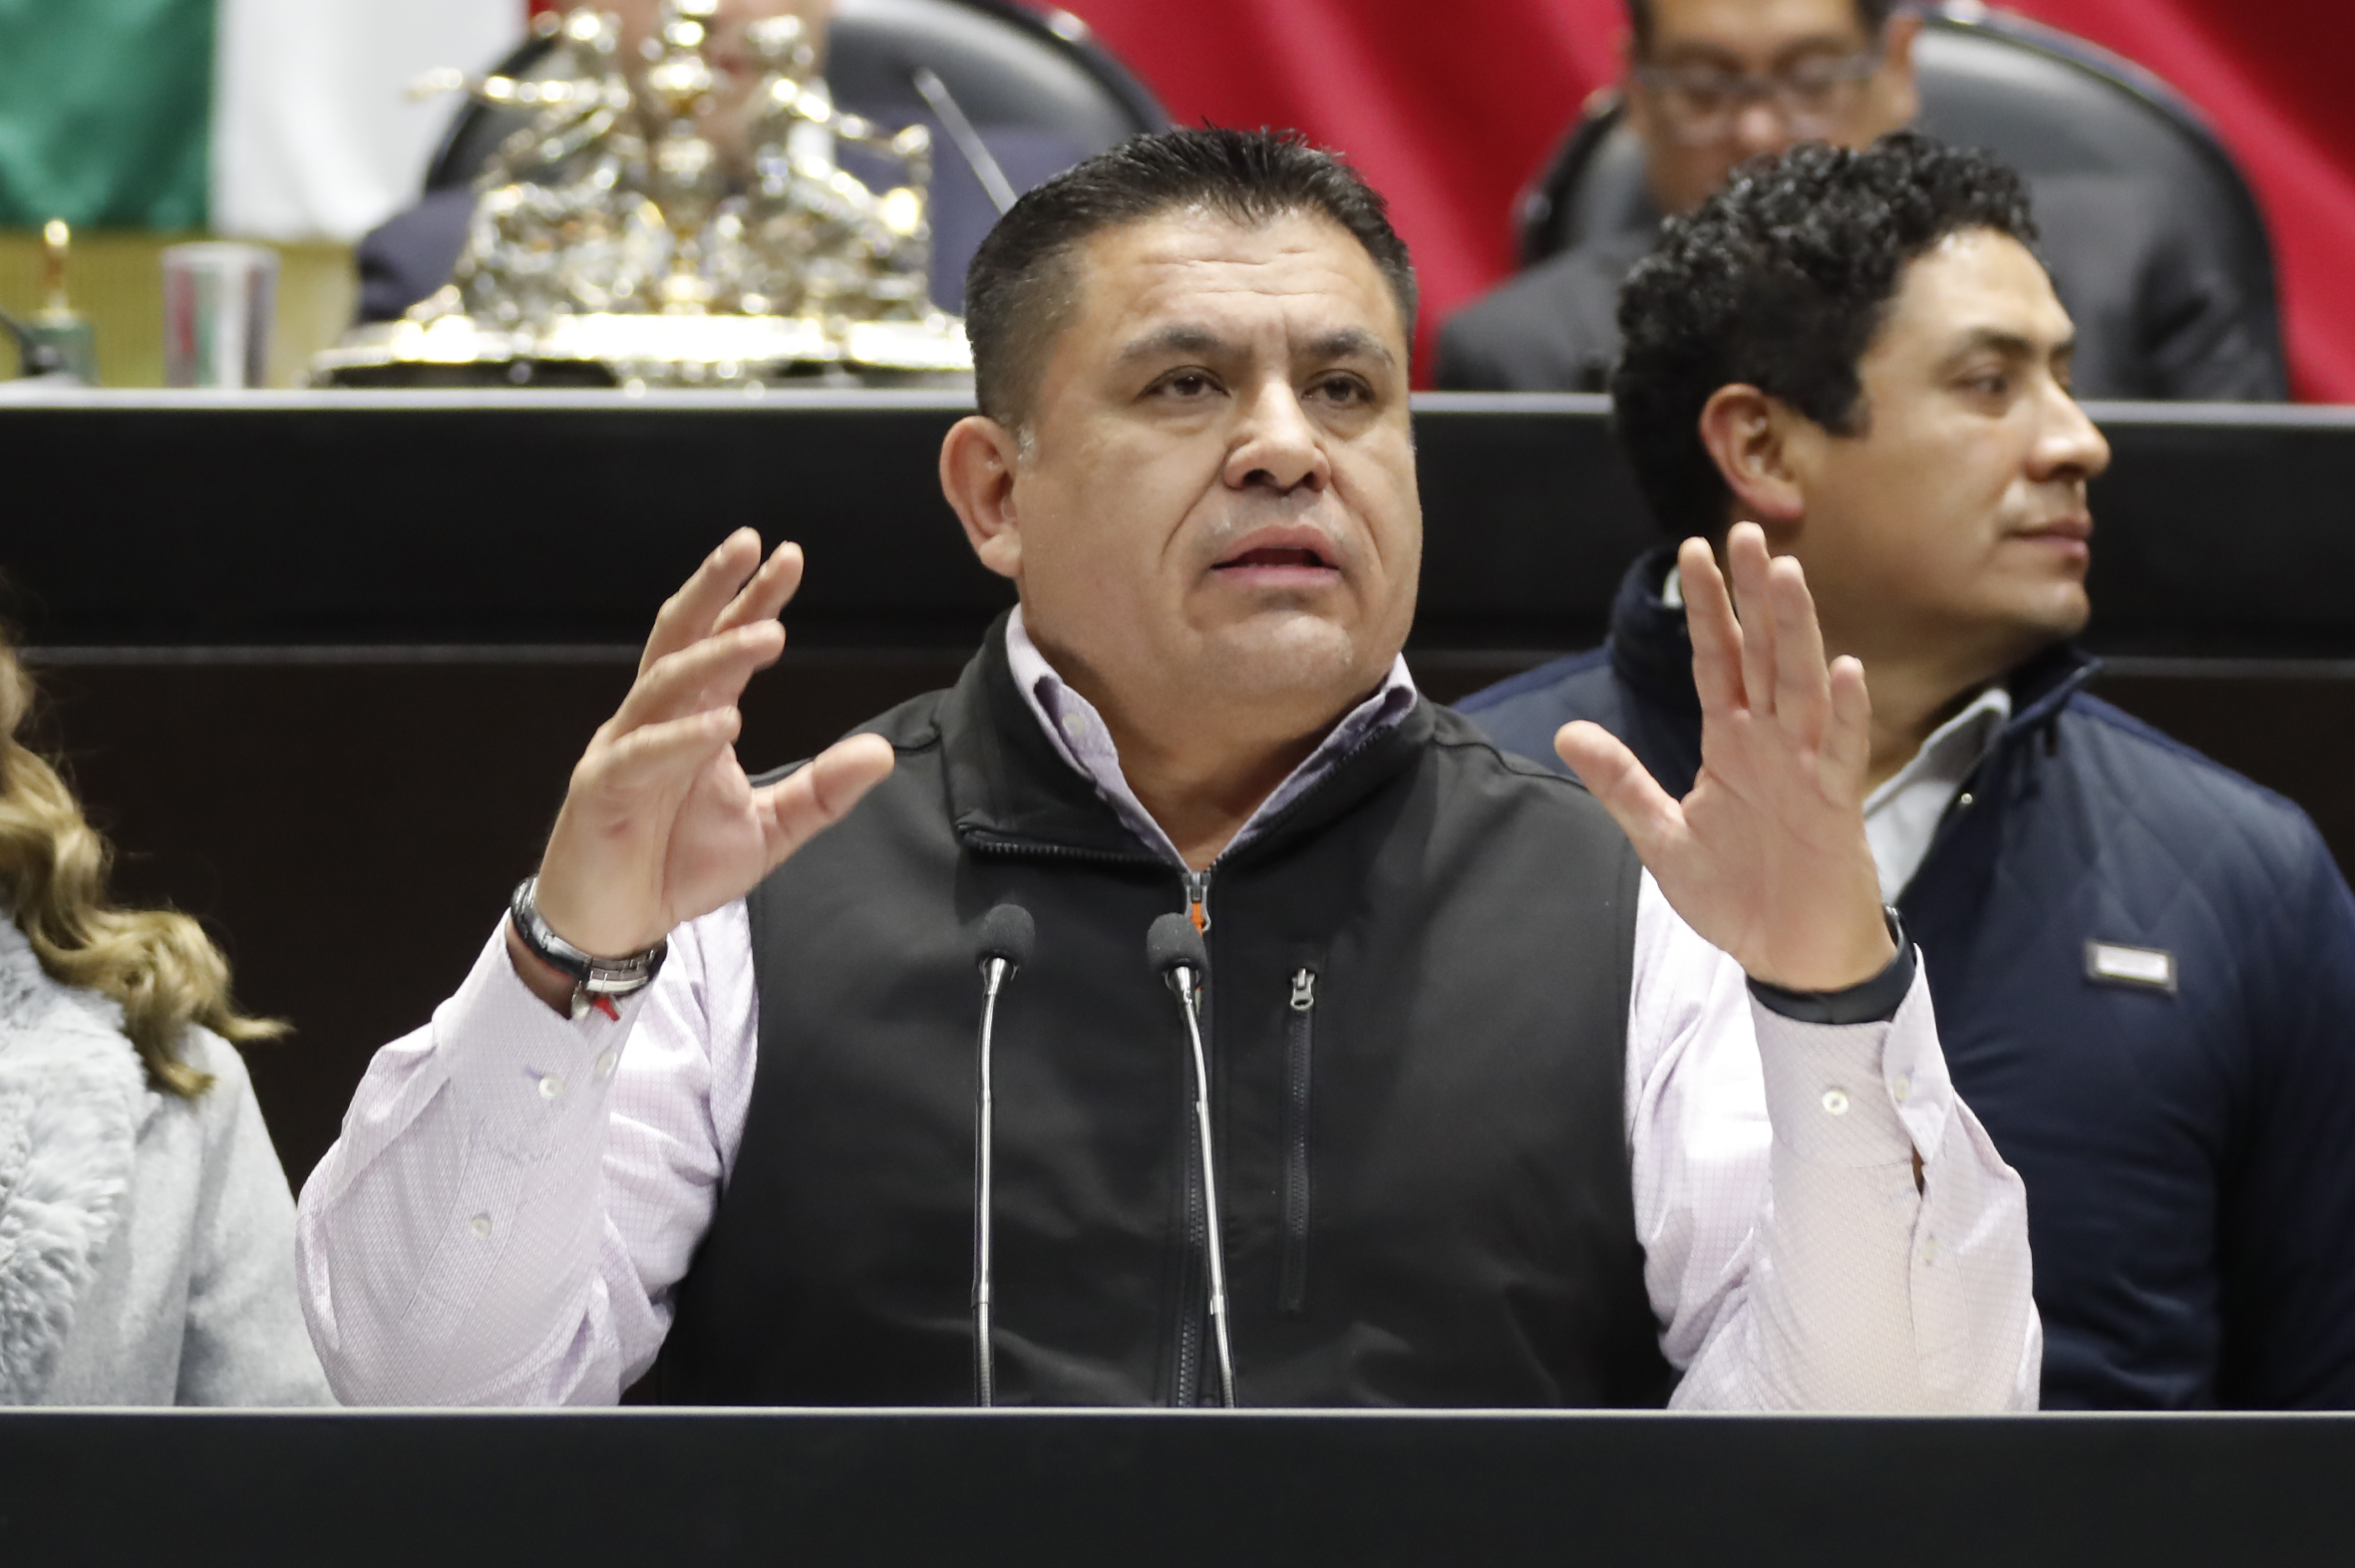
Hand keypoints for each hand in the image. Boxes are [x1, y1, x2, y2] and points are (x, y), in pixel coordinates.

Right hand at [522, 530, 894, 983]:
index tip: (789, 558)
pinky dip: (682, 738)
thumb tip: (883, 752)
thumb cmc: (680, 865)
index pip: (723, 644)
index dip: (753, 600)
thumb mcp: (770, 829)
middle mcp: (656, 718)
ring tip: (768, 634)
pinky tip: (723, 724)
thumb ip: (822, 791)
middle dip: (717, 590)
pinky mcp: (601, 790)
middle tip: (755, 546)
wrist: (617, 925)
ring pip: (666, 684)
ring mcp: (624, 749)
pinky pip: (642, 755)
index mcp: (694, 716)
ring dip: (716, 656)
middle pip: (682, 637)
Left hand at [1555, 523, 1892, 991]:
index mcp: (1731, 742)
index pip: (1716, 660)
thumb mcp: (1661, 837)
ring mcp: (1807, 769)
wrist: (1790, 956)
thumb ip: (1622, 782)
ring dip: (1797, 632)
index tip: (1695, 550)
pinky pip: (1842, 754)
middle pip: (1764, 655)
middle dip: (1754, 596)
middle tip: (1748, 533)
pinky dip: (1847, 715)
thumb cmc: (1737, 893)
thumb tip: (1570, 731)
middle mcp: (1772, 743)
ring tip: (1789, 576)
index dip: (1707, 608)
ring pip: (1803, 687)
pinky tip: (1848, 671)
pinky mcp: (1835, 807)